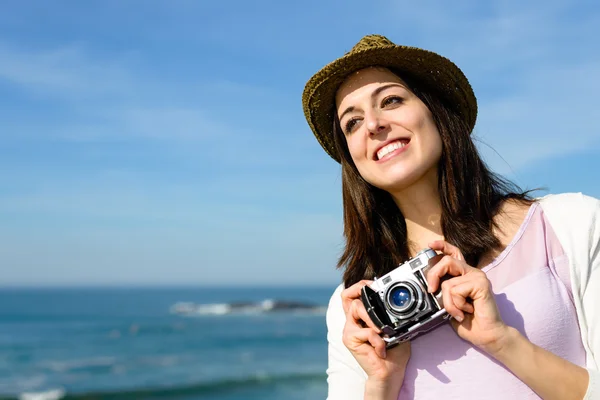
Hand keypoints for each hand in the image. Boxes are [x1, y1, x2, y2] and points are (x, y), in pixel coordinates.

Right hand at [341, 280, 410, 383]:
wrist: (389, 374)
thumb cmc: (393, 353)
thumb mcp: (396, 329)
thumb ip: (391, 316)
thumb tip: (397, 303)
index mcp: (361, 318)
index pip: (350, 295)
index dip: (358, 286)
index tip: (372, 284)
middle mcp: (352, 322)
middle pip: (347, 296)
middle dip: (362, 291)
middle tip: (374, 295)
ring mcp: (349, 330)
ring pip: (355, 307)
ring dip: (372, 318)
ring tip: (382, 331)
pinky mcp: (349, 340)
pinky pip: (366, 331)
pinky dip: (378, 340)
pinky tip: (382, 349)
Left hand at [426, 240, 510, 355]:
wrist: (487, 335)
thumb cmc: (469, 321)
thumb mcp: (450, 304)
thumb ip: (443, 292)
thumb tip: (430, 286)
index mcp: (464, 275)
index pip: (454, 253)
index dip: (441, 246)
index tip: (430, 245)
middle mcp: (471, 272)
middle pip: (446, 260)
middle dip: (433, 275)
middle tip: (432, 290)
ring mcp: (477, 276)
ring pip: (448, 282)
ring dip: (448, 302)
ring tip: (458, 312)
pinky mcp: (481, 283)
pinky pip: (456, 290)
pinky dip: (456, 304)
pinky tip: (467, 311)